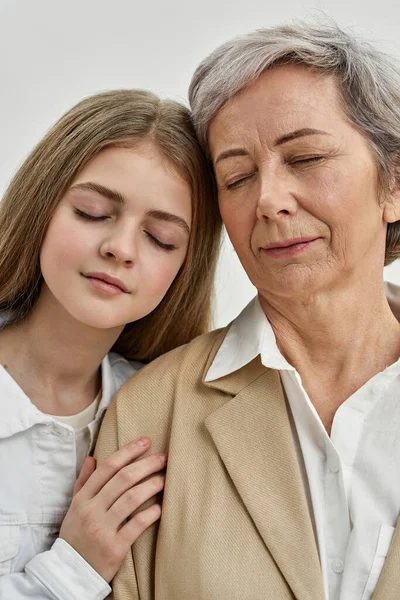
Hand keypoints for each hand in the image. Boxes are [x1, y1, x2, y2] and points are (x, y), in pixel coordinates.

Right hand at [60, 437, 164, 581]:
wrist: (69, 574)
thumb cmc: (76, 536)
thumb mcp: (74, 507)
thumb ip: (83, 482)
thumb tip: (92, 457)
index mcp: (82, 498)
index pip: (108, 467)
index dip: (129, 451)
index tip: (146, 442)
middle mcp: (92, 510)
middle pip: (123, 478)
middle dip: (147, 464)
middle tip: (164, 458)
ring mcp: (102, 529)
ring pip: (132, 498)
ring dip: (153, 485)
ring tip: (166, 478)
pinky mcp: (115, 547)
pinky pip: (137, 525)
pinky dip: (151, 513)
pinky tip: (161, 506)